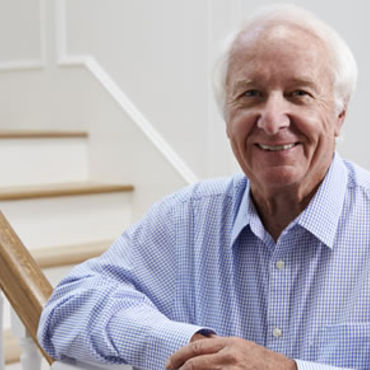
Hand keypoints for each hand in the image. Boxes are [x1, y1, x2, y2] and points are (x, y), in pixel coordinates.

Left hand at [166, 336, 296, 369]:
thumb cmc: (264, 361)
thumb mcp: (243, 346)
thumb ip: (224, 345)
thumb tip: (207, 342)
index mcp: (230, 343)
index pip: (197, 347)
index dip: (180, 354)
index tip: (171, 362)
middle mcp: (229, 355)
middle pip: (195, 361)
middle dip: (178, 367)